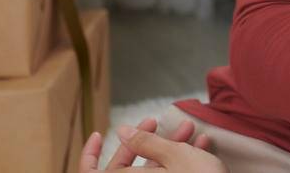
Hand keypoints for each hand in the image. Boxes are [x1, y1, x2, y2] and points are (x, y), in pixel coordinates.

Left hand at [78, 117, 216, 170]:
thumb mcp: (174, 155)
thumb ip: (144, 142)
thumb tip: (121, 132)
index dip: (89, 155)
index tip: (99, 135)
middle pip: (125, 168)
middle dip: (143, 141)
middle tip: (155, 122)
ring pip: (152, 172)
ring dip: (168, 148)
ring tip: (189, 129)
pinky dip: (179, 163)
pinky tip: (199, 146)